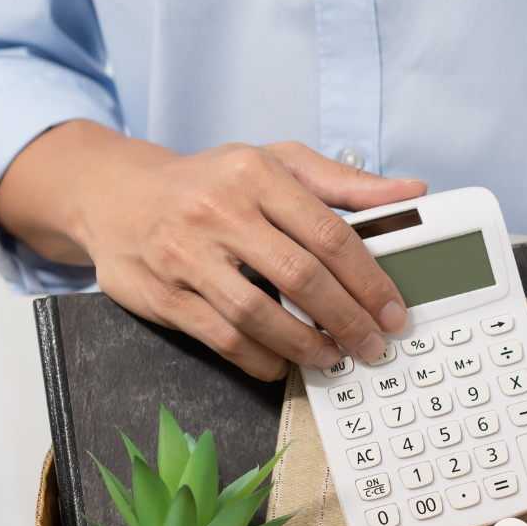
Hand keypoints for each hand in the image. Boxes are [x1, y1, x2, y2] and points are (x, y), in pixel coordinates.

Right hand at [0, 120, 427, 379]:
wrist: (115, 193)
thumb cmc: (209, 181)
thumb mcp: (275, 162)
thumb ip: (343, 182)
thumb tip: (410, 192)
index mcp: (255, 174)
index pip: (329, 233)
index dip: (369, 279)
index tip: (393, 310)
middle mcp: (218, 210)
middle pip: (300, 277)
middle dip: (347, 319)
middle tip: (373, 345)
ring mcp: (185, 254)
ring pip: (258, 314)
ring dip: (305, 345)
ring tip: (332, 358)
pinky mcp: (163, 293)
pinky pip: (221, 336)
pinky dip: (259, 358)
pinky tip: (283, 362)